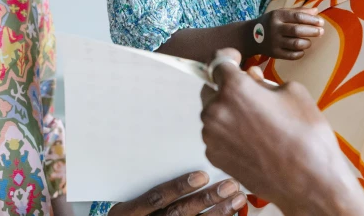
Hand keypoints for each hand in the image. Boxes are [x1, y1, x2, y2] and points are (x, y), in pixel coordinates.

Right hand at [108, 172, 246, 215]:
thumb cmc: (127, 208)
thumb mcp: (126, 193)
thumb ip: (148, 181)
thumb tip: (175, 155)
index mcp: (131, 211)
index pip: (156, 197)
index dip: (178, 187)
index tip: (202, 175)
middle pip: (178, 213)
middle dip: (206, 199)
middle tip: (230, 185)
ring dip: (218, 213)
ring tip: (237, 199)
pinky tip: (233, 214)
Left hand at [201, 50, 363, 215]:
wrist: (310, 182)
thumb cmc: (306, 135)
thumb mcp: (293, 92)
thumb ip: (264, 79)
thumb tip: (251, 77)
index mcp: (234, 89)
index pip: (217, 62)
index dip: (228, 57)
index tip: (236, 59)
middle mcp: (216, 111)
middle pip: (212, 89)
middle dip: (228, 88)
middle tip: (252, 95)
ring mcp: (212, 136)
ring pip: (214, 114)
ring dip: (228, 111)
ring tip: (257, 122)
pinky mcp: (214, 157)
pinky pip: (216, 135)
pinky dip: (229, 132)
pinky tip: (253, 140)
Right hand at [251, 7, 323, 59]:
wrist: (251, 36)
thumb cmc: (271, 22)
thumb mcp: (281, 13)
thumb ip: (298, 11)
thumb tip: (316, 11)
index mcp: (277, 16)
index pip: (297, 16)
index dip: (311, 19)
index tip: (321, 22)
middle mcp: (274, 28)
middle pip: (297, 30)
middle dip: (312, 31)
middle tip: (321, 32)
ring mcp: (274, 42)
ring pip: (296, 44)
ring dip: (307, 43)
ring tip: (309, 41)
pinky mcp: (274, 53)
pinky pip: (291, 55)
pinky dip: (300, 53)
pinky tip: (302, 49)